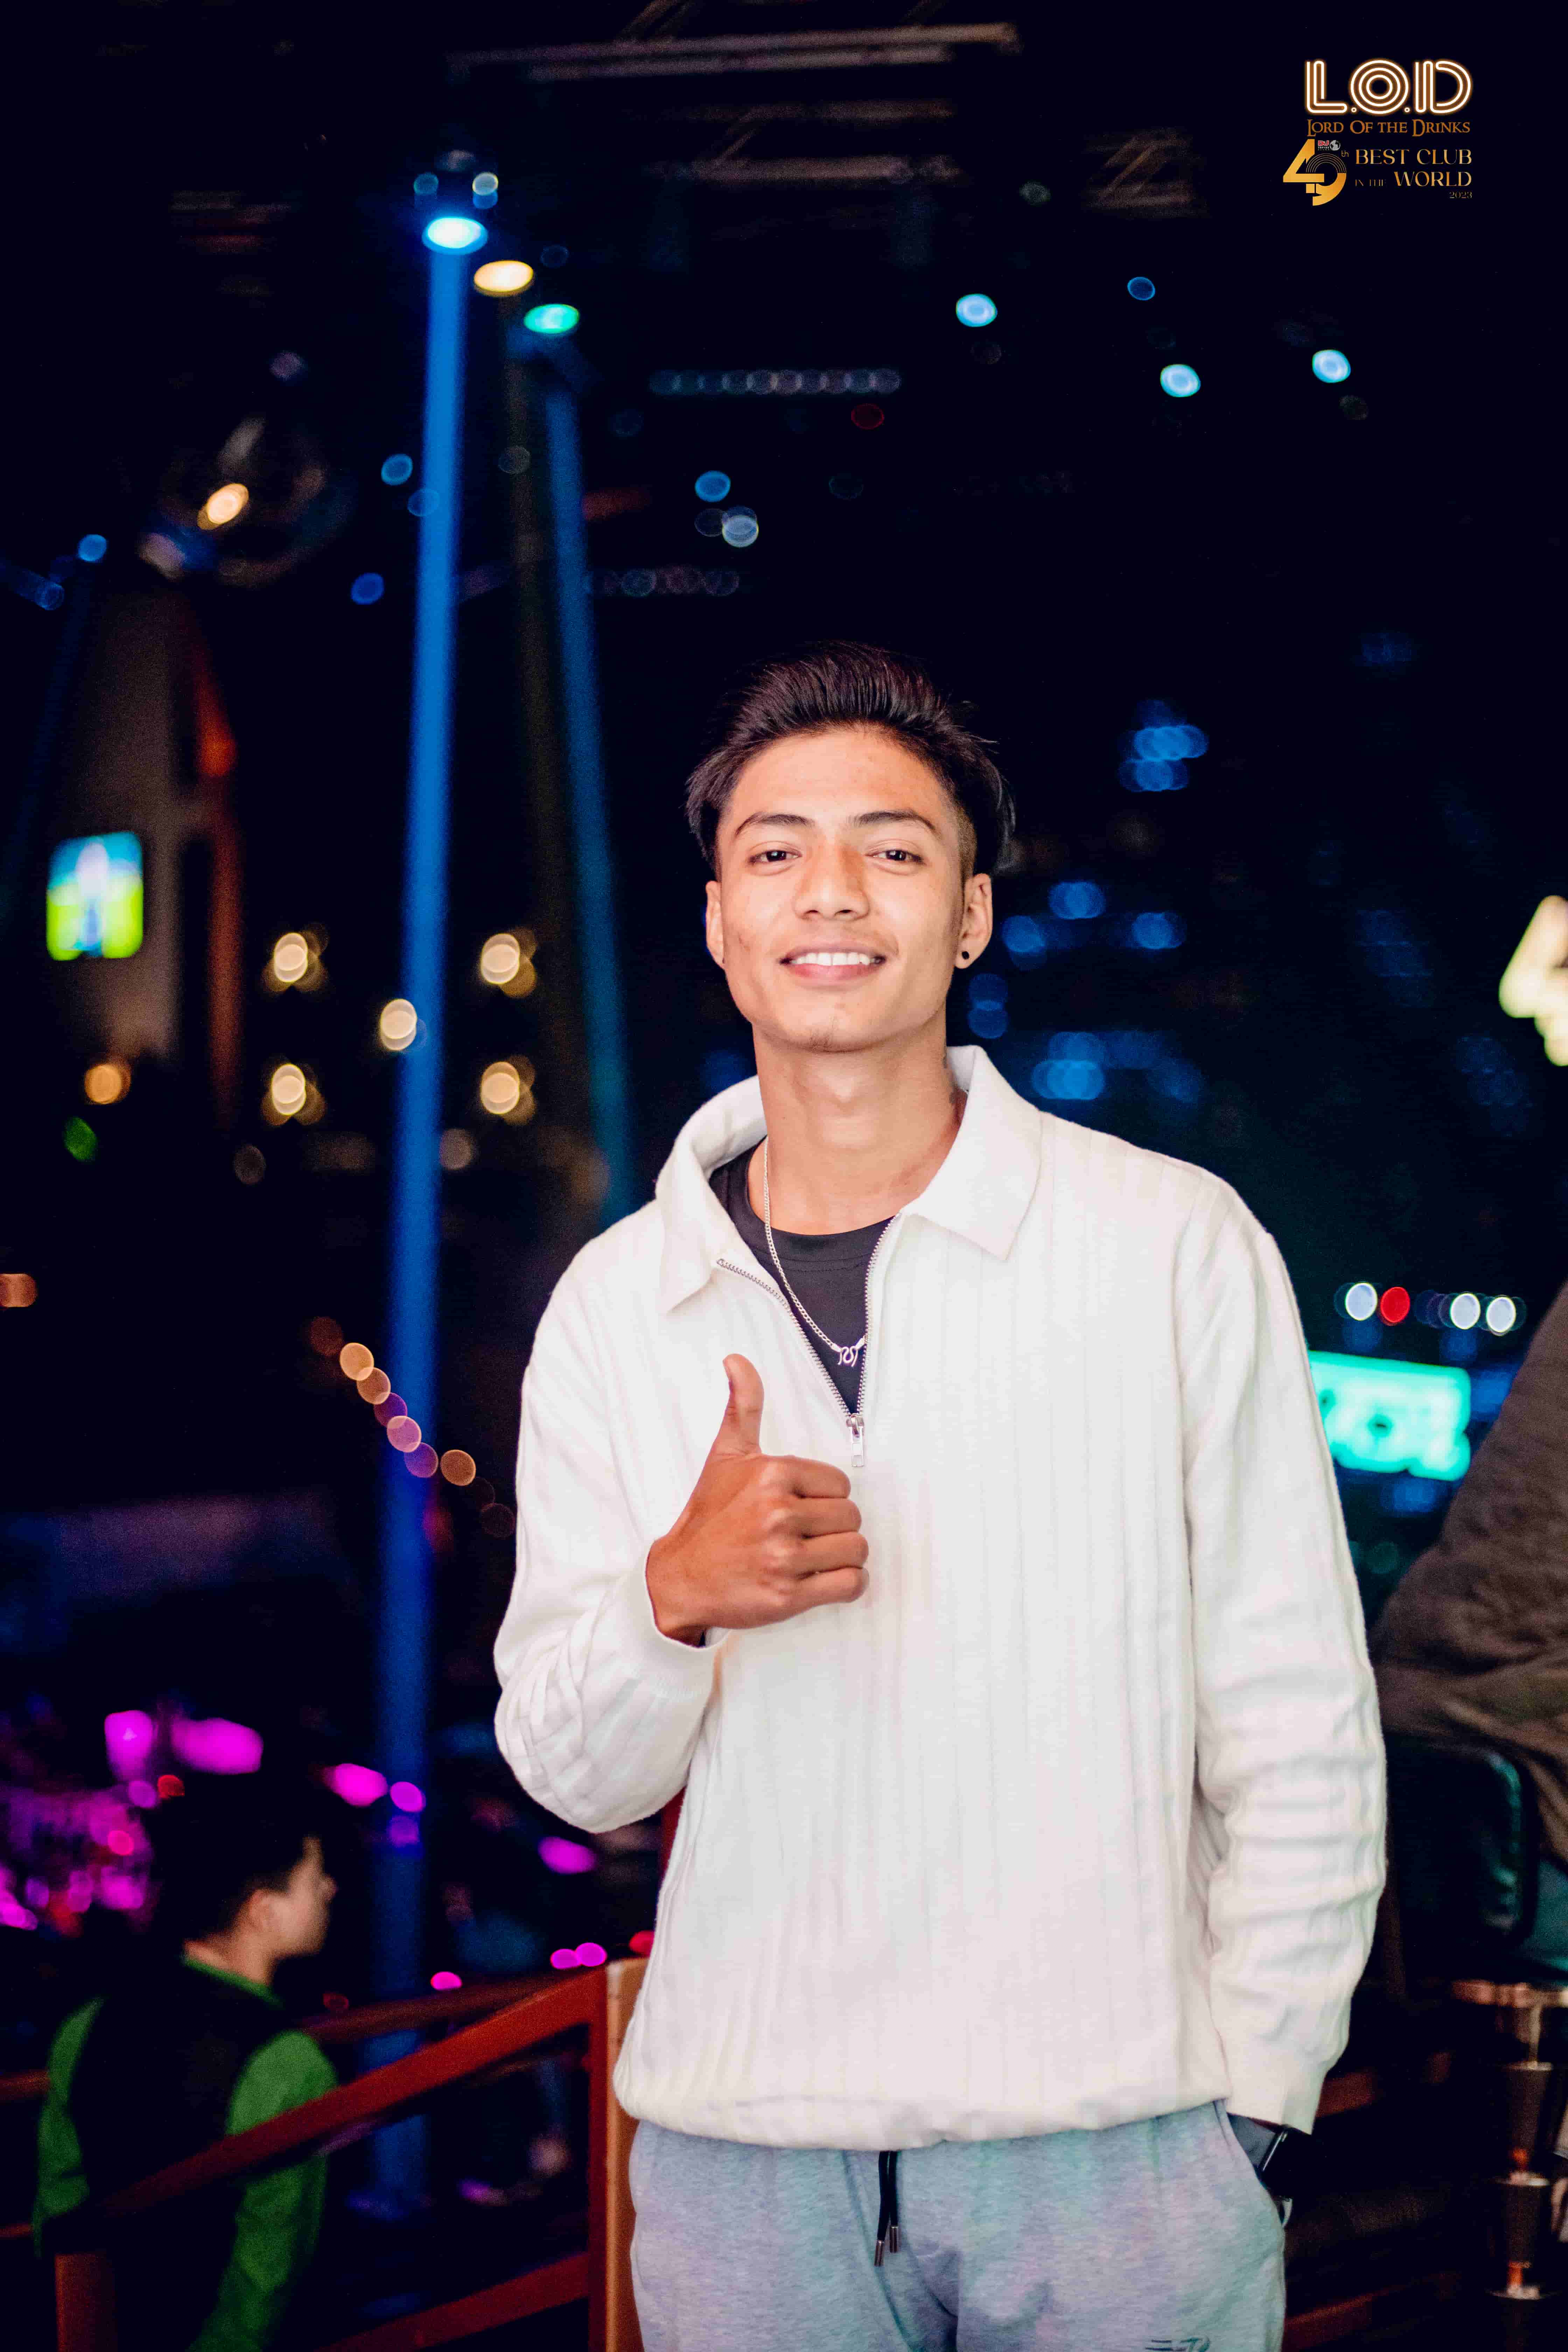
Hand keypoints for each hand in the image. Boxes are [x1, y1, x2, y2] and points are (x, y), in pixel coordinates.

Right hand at [644, 1355, 868, 1644]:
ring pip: (855, 1550)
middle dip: (835, 1527)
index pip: (840, 1483)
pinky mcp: (787, 1596)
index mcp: (771, 1475)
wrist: (679, 1577)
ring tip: (818, 1556)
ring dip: (844, 1557)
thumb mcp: (725, 1456)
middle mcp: (777, 1513)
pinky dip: (848, 1584)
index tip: (802, 1506)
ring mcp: (782, 1557)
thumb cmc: (708, 1517)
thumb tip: (736, 1360)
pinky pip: (849, 1585)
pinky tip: (827, 1579)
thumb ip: (742, 1406)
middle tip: (809, 1534)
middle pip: (851, 1517)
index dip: (825, 1497)